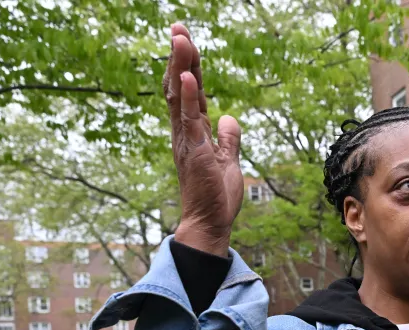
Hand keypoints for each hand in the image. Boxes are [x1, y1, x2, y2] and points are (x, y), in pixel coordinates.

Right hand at [164, 23, 242, 256]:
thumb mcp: (228, 161)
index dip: (189, 64)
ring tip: (180, 39)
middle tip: (178, 28)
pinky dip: (189, 98)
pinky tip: (188, 77)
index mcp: (195, 132)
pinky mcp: (193, 152)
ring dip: (180, 67)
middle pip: (180, 86)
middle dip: (180, 56)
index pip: (191, 91)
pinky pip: (189, 120)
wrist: (210, 223)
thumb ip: (228, 139)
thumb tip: (230, 119)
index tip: (186, 39)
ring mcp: (186, 141)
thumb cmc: (216, 196)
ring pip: (180, 97)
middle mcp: (185, 132)